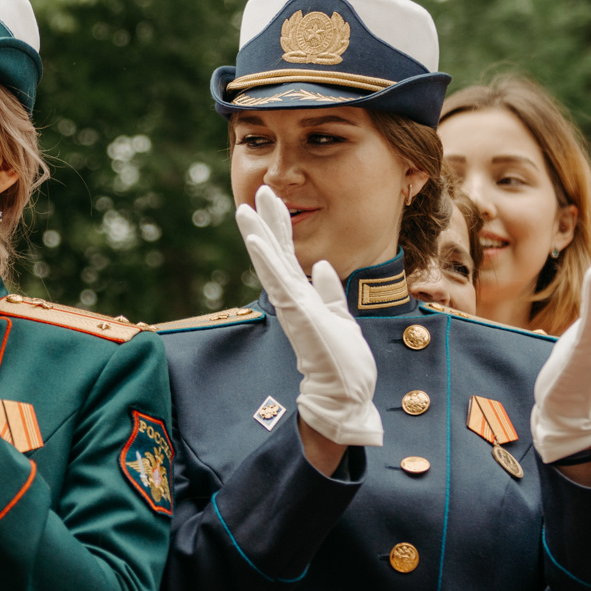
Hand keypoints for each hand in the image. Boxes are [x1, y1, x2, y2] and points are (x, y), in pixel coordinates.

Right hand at [235, 186, 380, 446]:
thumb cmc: (344, 365)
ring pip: (272, 265)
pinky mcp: (298, 315)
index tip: (272, 203)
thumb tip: (323, 266)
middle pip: (277, 254)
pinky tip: (257, 241)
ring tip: (245, 209)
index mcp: (305, 298)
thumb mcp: (342, 320)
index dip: (281, 229)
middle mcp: (294, 300)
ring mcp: (294, 307)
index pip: (289, 257)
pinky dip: (268, 261)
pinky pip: (279, 283)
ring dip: (259, 236)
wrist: (345, 397)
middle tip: (257, 193)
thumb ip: (330, 294)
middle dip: (268, 223)